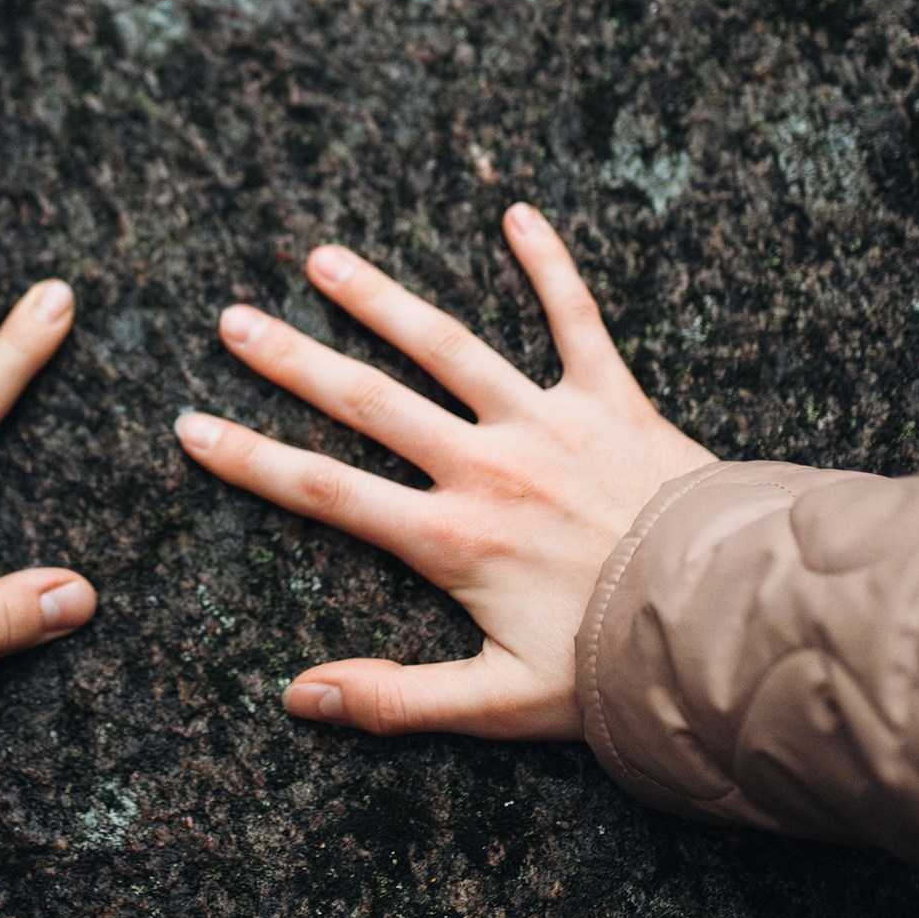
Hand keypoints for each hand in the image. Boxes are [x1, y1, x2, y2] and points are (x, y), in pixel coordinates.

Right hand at [175, 204, 713, 739]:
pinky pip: (578, 319)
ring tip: (324, 259)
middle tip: (233, 321)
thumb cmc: (614, 668)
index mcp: (450, 539)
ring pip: (450, 346)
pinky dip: (550, 265)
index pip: (326, 490)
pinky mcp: (613, 400)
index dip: (251, 459)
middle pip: (367, 402)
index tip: (192, 426)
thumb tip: (300, 698)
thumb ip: (395, 700)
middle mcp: (486, 467)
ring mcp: (548, 424)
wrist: (726, 621)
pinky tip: (516, 213)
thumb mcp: (499, 704)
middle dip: (291, 360)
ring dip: (382, 299)